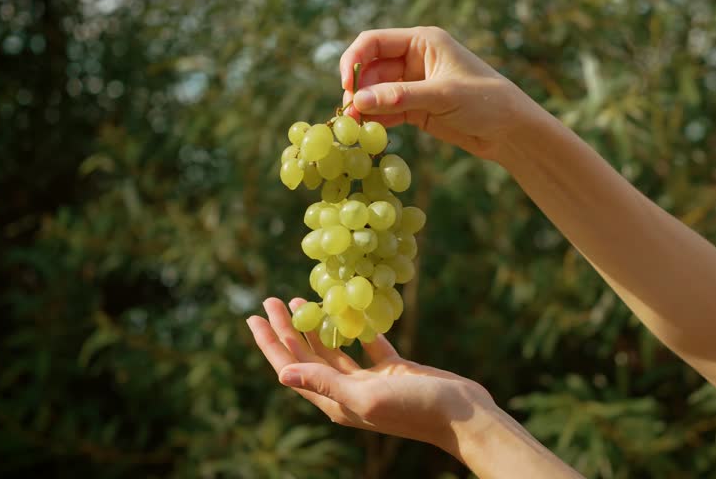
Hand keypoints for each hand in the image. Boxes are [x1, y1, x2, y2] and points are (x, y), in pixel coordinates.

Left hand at [245, 297, 495, 451]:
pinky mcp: (393, 369)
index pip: (291, 368)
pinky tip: (348, 309)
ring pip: (333, 349)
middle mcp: (347, 391)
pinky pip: (367, 343)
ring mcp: (370, 380)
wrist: (463, 416)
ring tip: (299, 301)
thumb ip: (324, 383)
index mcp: (335, 401)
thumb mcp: (365, 396)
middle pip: (307, 356)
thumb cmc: (414, 408)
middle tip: (270, 299)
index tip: (253, 316)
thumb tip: (281, 374)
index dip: (270, 343)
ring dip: (315, 326)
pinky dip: (356, 326)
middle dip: (287, 328)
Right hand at [340, 27, 536, 161]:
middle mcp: (414, 60)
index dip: (355, 61)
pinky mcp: (416, 109)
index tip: (346, 84)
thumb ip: (400, 97)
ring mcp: (414, 86)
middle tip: (349, 112)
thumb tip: (359, 101)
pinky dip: (376, 120)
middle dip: (358, 89)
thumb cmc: (485, 101)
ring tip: (354, 126)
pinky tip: (369, 132)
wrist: (510, 130)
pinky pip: (387, 111)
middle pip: (371, 69)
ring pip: (377, 93)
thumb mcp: (442, 96)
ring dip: (364, 107)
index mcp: (422, 42)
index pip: (374, 42)